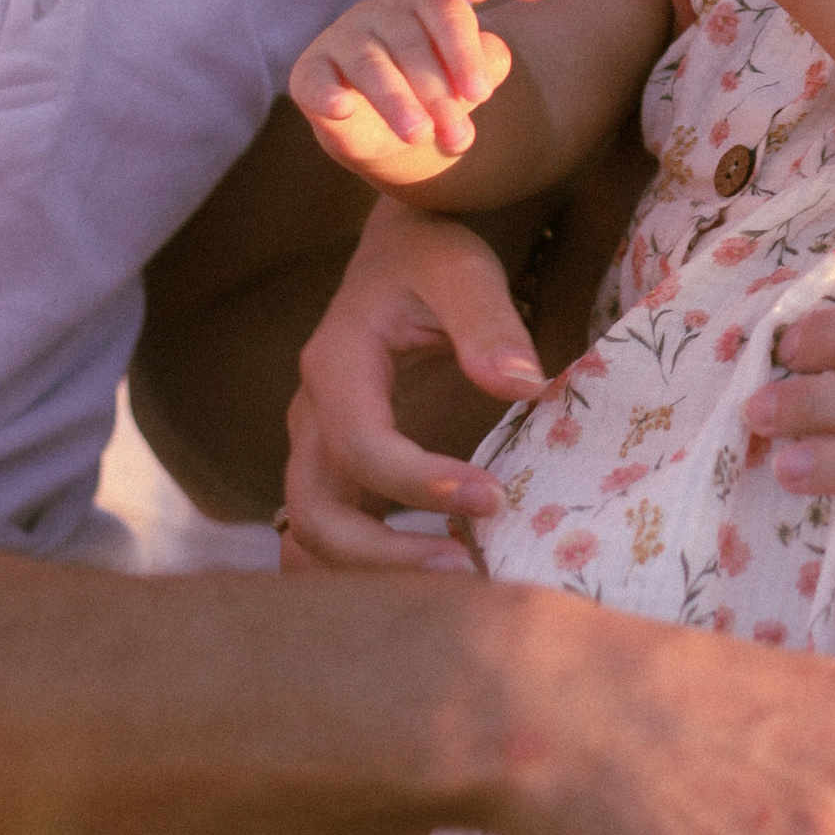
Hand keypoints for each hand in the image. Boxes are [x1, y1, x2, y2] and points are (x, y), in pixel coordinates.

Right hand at [284, 196, 548, 574]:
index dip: (419, 484)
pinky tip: (429, 582)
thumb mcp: (464, 271)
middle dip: (383, 556)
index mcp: (336, 365)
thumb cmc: (435, 255)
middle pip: (315, 512)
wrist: (405, 250)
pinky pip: (326, 538)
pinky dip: (363, 572)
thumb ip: (489, 323)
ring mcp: (316, 448)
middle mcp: (311, 415)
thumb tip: (523, 387)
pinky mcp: (335, 470)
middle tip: (467, 570)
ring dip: (371, 575)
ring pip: (311, 537)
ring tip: (456, 584)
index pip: (360, 445)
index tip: (492, 499)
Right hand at [291, 0, 513, 183]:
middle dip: (438, 96)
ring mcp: (343, 37)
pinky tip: (342, 108)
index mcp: (426, 3)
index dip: (465, 56)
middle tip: (458, 137)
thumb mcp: (466, 79)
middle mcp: (383, 11)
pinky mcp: (310, 70)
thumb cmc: (434, 89)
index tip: (481, 94)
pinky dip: (327, 94)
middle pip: (412, 46)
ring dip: (396, 101)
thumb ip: (489, 65)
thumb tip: (493, 64)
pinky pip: (314, 79)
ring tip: (419, 134)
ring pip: (370, 65)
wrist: (385, 125)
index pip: (448, 17)